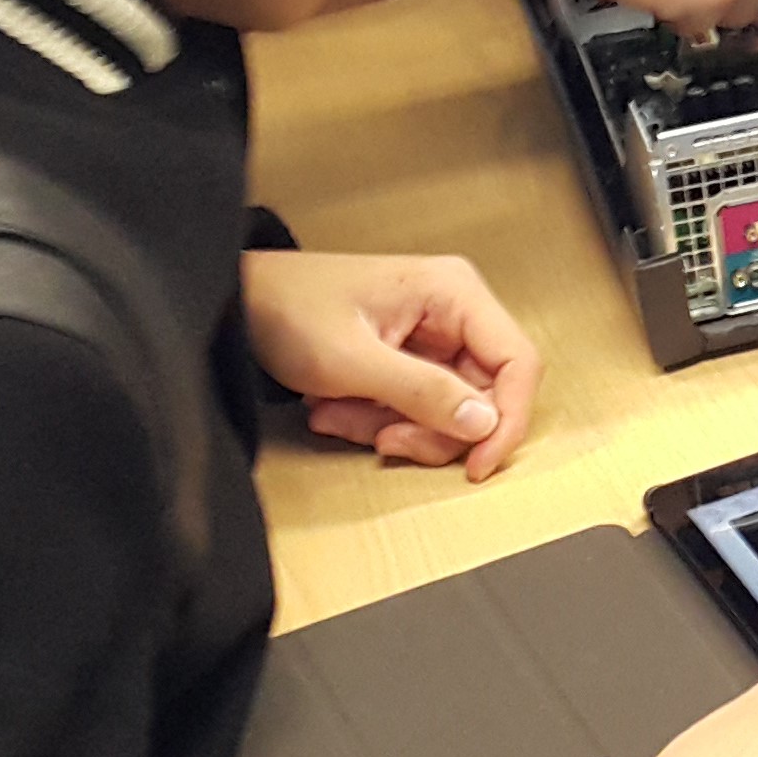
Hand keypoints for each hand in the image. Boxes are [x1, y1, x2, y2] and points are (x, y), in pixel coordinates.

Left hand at [243, 249, 538, 477]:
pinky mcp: (408, 360)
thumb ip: (422, 393)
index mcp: (454, 293)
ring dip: (394, 427)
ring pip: (447, 411)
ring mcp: (431, 337)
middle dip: (431, 429)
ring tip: (337, 414)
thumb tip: (484, 424)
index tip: (479, 464)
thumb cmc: (288, 309)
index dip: (508, 420)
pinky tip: (334, 408)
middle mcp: (453, 311)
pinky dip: (378, 421)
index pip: (517, 363)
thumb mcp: (353, 360)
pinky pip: (415, 409)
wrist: (240, 303)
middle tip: (384, 441)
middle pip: (483, 396)